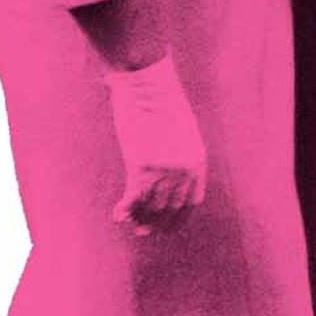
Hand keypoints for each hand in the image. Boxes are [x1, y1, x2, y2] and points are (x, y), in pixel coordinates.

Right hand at [105, 55, 207, 235]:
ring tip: (129, 223)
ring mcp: (163, 170)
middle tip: (142, 232)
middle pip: (170, 209)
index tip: (166, 227)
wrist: (148, 84)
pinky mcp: (141, 166)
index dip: (178, 218)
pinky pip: (133, 199)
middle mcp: (184, 170)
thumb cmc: (161, 101)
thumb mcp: (179, 128)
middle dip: (156, 224)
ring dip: (139, 219)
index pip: (191, 202)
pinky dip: (124, 210)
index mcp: (198, 161)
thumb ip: (177, 148)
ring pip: (150, 207)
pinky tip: (117, 214)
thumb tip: (165, 162)